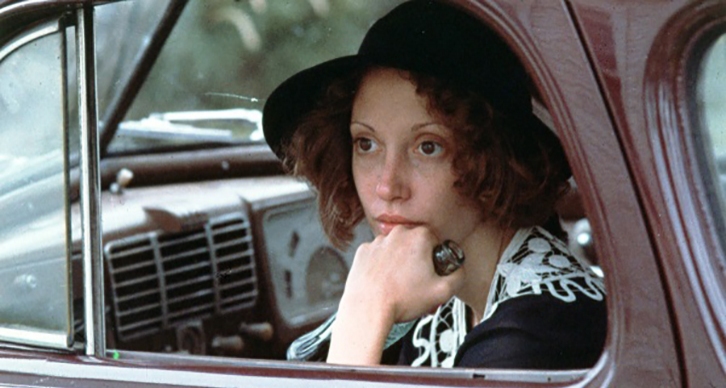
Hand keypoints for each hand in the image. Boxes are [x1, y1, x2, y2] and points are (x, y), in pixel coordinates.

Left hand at [347, 225, 463, 321]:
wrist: (368, 310)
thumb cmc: (401, 300)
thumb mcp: (443, 292)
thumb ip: (459, 276)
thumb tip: (458, 270)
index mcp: (419, 236)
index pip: (435, 243)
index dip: (436, 261)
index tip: (432, 274)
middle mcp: (397, 233)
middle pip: (415, 245)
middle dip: (419, 263)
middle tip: (418, 284)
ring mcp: (378, 241)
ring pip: (396, 250)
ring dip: (400, 264)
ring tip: (400, 287)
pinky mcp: (363, 251)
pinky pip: (379, 256)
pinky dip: (382, 267)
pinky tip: (385, 283)